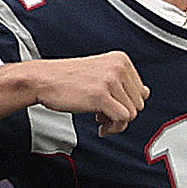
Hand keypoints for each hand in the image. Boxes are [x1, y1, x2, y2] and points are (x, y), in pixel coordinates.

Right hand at [31, 52, 148, 135]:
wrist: (41, 79)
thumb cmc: (67, 78)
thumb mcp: (100, 73)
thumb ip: (124, 82)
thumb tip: (146, 93)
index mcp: (120, 60)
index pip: (141, 90)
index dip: (127, 103)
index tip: (112, 105)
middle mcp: (118, 67)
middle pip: (139, 103)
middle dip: (122, 113)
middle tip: (104, 114)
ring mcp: (110, 80)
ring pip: (132, 113)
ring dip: (116, 122)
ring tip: (100, 118)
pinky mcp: (101, 95)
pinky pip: (122, 119)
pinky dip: (113, 128)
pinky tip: (101, 126)